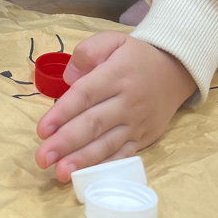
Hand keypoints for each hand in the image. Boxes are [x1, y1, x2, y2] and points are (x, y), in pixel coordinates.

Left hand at [34, 32, 195, 181]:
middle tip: (42, 158)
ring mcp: (137, 123)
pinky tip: (86, 177)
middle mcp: (127, 101)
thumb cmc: (135, 57)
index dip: (62, 114)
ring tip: (61, 173)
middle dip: (66, 143)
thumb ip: (88, 51)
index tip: (42, 130)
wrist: (175, 71)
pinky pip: (123, 155)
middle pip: (93, 124)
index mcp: (116, 75)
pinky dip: (105, 167)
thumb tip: (69, 78)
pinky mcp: (144, 138)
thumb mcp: (113, 40)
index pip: (85, 95)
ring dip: (83, 160)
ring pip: (107, 144)